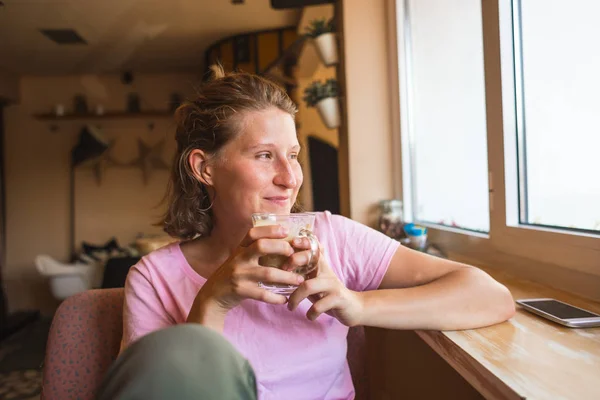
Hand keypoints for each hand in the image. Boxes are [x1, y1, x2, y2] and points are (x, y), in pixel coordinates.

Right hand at [188, 225, 305, 326]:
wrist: (213, 296)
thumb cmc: (233, 275)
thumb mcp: (239, 259)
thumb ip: (254, 251)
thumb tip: (282, 245)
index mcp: (239, 249)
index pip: (253, 233)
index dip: (270, 230)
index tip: (286, 231)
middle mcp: (238, 259)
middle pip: (261, 246)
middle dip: (281, 248)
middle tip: (294, 255)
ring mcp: (238, 274)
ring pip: (268, 273)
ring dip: (287, 277)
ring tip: (300, 280)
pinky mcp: (240, 290)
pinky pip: (263, 294)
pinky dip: (276, 297)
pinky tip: (285, 299)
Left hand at [286, 240, 363, 326]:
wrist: (353, 307)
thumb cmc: (328, 293)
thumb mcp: (316, 280)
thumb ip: (302, 272)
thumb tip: (277, 268)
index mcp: (320, 264)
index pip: (312, 246)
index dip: (302, 242)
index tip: (291, 243)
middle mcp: (326, 271)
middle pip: (309, 259)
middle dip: (293, 263)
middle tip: (281, 278)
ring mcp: (332, 284)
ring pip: (308, 285)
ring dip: (295, 298)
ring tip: (290, 307)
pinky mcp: (338, 299)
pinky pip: (318, 306)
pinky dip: (311, 313)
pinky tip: (310, 316)